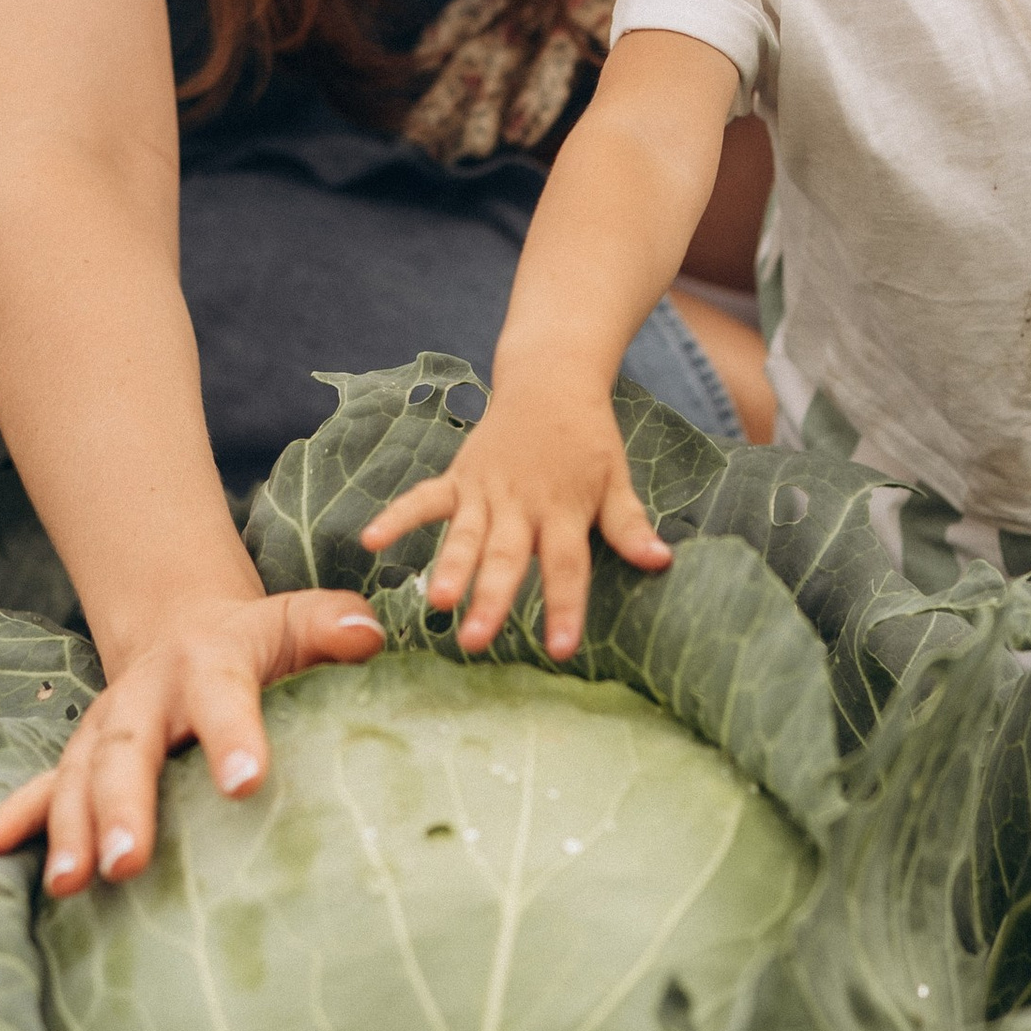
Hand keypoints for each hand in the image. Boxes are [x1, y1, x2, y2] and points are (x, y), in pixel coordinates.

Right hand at [0, 586, 382, 892]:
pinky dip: (20, 814)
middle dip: (125, 804)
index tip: (247, 782)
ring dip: (71, 827)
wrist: (183, 626)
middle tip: (129, 863)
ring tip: (72, 881)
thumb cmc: (259, 643)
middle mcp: (147, 695)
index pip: (223, 697)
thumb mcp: (296, 622)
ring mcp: (107, 727)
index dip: (233, 735)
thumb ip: (331, 626)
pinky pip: (45, 786)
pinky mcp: (82, 757)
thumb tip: (366, 635)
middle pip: (130, 747)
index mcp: (209, 662)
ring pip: (81, 776)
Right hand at [360, 380, 669, 657]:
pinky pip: (424, 499)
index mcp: (564, 509)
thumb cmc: (587, 440)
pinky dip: (397, 516)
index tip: (558, 650)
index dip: (563, 607)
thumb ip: (629, 525)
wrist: (550, 380)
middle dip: (492, 599)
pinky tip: (370, 541)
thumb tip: (660, 562)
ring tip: (437, 601)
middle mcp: (522, 503)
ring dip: (449, 567)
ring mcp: (485, 489)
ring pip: (466, 535)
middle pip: (507, 557)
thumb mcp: (616, 478)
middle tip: (476, 641)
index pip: (566, 566)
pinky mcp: (459, 478)